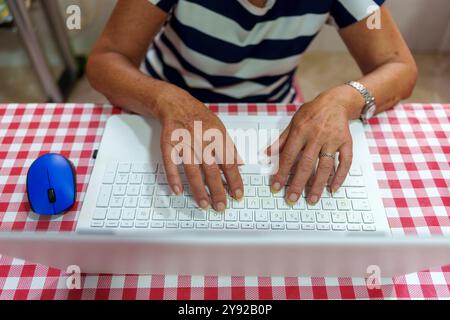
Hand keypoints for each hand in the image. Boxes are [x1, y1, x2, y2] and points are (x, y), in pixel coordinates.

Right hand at [155, 86, 243, 211]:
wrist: (176, 103)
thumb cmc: (200, 117)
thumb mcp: (220, 128)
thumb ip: (230, 147)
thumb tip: (240, 164)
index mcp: (216, 137)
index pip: (229, 162)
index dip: (234, 180)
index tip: (238, 195)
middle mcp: (201, 140)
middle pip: (211, 169)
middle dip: (217, 190)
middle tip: (221, 207)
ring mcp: (184, 142)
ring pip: (192, 170)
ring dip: (198, 189)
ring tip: (204, 204)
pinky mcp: (169, 144)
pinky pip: (171, 164)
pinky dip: (174, 178)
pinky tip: (178, 191)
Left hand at [267, 88, 353, 204]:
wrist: (335, 101)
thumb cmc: (312, 112)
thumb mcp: (293, 122)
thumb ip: (281, 140)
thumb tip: (265, 154)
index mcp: (301, 131)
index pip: (288, 156)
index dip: (281, 172)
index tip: (276, 187)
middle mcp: (316, 136)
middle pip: (306, 164)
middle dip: (298, 184)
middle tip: (292, 199)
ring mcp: (332, 140)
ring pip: (325, 166)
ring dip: (318, 185)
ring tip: (313, 199)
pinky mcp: (346, 143)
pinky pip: (345, 162)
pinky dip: (340, 176)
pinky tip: (333, 188)